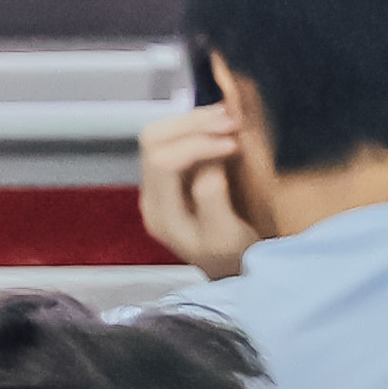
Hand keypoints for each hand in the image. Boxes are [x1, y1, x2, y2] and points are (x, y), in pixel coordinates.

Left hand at [134, 98, 262, 280]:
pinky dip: (199, 125)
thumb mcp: (227, 238)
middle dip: (192, 123)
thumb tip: (210, 166)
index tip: (233, 144)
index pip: (163, 161)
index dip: (197, 145)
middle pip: (153, 140)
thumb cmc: (234, 258)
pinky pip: (176, 139)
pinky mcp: (175, 176)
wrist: (234, 271)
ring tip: (230, 117)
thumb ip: (213, 201)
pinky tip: (224, 124)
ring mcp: (160, 185)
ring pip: (161, 134)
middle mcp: (153, 196)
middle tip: (232, 120)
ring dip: (194, 120)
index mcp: (162, 214)